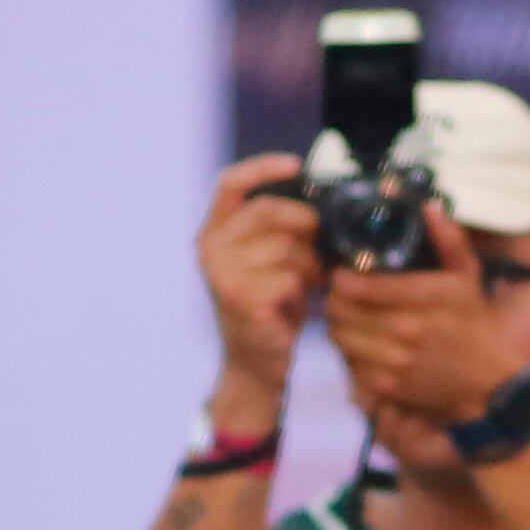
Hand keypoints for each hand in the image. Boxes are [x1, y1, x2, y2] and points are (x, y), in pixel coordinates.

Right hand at [199, 154, 321, 398]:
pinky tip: (295, 305)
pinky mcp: (241, 301)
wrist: (256, 364)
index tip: (297, 165)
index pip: (231, 183)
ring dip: (309, 265)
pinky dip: (301, 293)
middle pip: (268, 211)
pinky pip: (288, 279)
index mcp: (213, 232)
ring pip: (285, 247)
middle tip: (318, 248)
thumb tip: (320, 201)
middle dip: (304, 225)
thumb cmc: (270, 306)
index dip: (264, 167)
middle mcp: (210, 250)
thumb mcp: (268, 258)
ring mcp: (222, 276)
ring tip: (308, 284)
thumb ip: (278, 227)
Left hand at [320, 207, 529, 430]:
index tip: (344, 274)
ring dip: (338, 325)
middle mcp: (406, 330)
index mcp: (424, 297)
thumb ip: (449, 240)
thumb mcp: (468, 277)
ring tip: (348, 317)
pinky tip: (361, 344)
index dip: (342, 278)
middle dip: (336, 299)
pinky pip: (348, 364)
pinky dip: (349, 353)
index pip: (360, 285)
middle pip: (341, 310)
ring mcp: (393, 361)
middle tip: (341, 295)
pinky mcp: (386, 387)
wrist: (486, 384)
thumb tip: (430, 206)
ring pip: (339, 336)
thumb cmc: (473, 326)